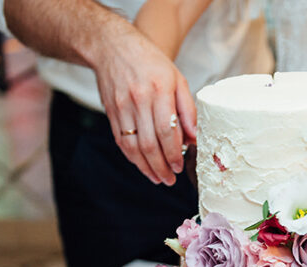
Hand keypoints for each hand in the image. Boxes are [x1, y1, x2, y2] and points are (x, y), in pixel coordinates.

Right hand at [90, 21, 195, 184]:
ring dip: (146, 168)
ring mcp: (122, 107)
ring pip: (133, 146)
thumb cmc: (150, 62)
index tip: (179, 166)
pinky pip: (121, 141)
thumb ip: (187, 109)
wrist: (112, 47)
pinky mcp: (111, 113)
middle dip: (161, 167)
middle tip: (170, 179)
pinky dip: (132, 158)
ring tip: (158, 178)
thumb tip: (195, 137)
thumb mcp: (176, 79)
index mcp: (159, 90)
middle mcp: (139, 100)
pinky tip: (143, 166)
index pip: (167, 130)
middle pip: (150, 143)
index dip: (173, 153)